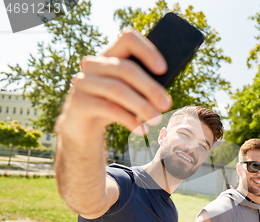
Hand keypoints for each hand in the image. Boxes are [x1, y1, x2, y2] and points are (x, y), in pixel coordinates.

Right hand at [56, 27, 171, 139]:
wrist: (85, 124)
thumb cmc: (115, 104)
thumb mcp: (131, 93)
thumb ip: (144, 87)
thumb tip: (163, 97)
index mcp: (110, 55)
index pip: (128, 39)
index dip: (147, 51)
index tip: (163, 70)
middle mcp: (93, 64)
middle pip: (126, 69)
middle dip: (150, 88)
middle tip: (167, 105)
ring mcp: (83, 81)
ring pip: (117, 89)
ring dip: (142, 106)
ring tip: (157, 120)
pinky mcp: (79, 101)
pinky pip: (109, 109)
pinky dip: (130, 121)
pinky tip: (142, 130)